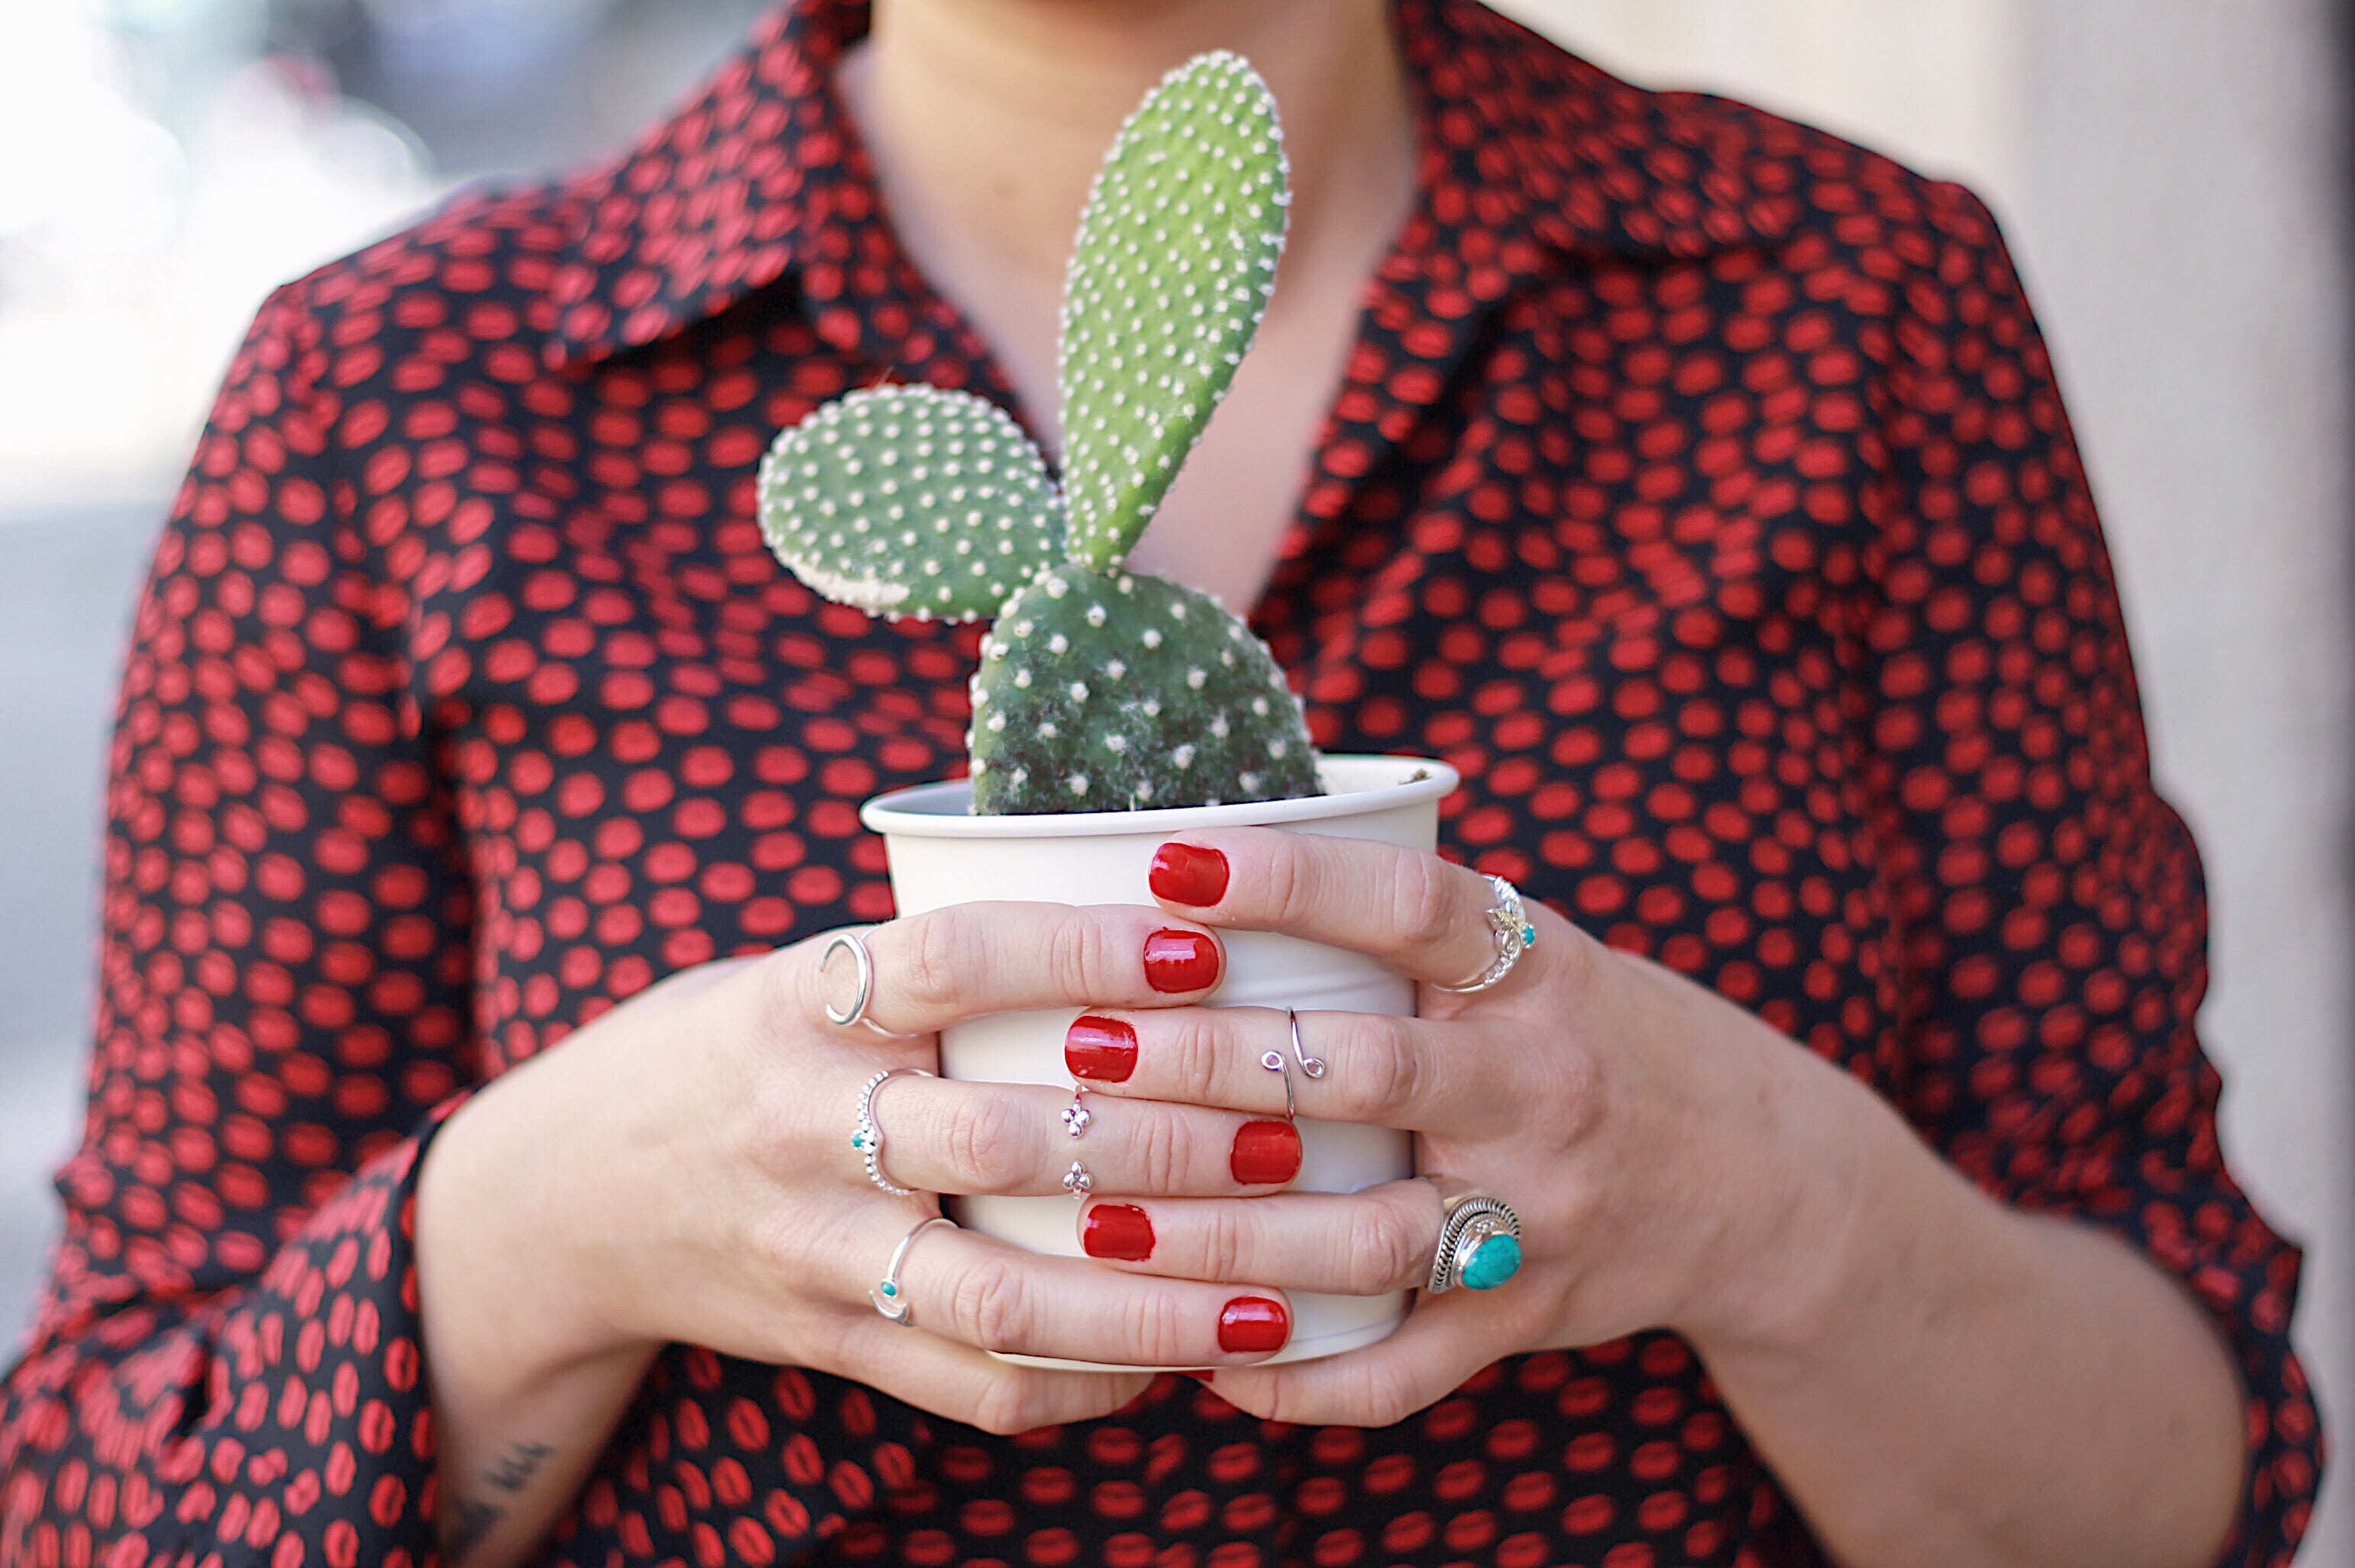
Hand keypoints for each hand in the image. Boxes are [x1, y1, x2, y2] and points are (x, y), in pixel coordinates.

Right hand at [417, 899, 1329, 1447]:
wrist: (565, 1196)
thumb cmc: (738, 1048)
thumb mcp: (803, 969)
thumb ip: (939, 954)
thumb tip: (1158, 903)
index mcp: (802, 1000)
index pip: (952, 956)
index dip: (1083, 949)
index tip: (1208, 939)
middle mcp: (801, 1123)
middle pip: (1002, 1135)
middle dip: (1167, 1140)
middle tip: (1296, 1125)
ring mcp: (809, 1247)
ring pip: (996, 1291)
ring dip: (1150, 1298)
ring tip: (1273, 1290)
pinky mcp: (823, 1340)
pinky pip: (966, 1383)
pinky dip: (1083, 1381)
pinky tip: (1182, 1363)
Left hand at [1060, 827, 1852, 1426]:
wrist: (1760, 1172)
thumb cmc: (1591, 1032)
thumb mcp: (1532, 948)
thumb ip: (1402, 920)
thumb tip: (1192, 858)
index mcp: (1538, 971)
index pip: (1412, 906)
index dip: (1291, 880)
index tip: (1168, 861)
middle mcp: (1546, 1084)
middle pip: (1362, 1072)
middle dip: (1205, 1063)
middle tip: (1080, 1050)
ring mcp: (1541, 1211)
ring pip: (1365, 1235)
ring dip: (1220, 1236)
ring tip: (1091, 1220)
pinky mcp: (1532, 1315)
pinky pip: (1410, 1367)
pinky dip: (1304, 1376)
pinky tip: (1203, 1362)